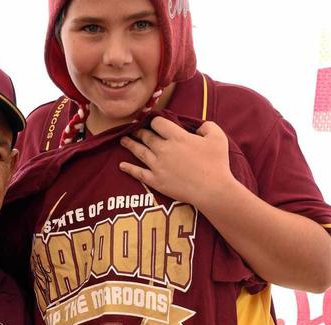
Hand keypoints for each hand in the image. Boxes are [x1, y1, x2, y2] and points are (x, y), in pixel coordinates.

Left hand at [119, 117, 234, 205]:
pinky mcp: (155, 180)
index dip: (155, 121)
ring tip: (123, 140)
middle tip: (135, 130)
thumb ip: (207, 126)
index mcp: (176, 137)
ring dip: (130, 144)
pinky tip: (121, 165)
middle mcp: (163, 149)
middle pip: (146, 136)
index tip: (153, 122)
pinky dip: (128, 168)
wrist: (212, 190)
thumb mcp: (217, 138)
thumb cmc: (217, 163)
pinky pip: (138, 173)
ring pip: (139, 151)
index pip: (158, 123)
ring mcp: (157, 165)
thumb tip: (198, 127)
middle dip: (140, 131)